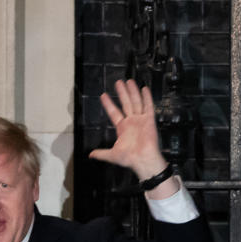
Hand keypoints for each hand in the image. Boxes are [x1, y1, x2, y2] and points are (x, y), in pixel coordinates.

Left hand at [89, 79, 177, 197]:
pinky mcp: (149, 121)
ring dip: (132, 92)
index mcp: (122, 128)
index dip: (109, 104)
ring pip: (136, 102)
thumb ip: (101, 153)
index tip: (103, 95)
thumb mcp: (111, 155)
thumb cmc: (129, 158)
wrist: (142, 160)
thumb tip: (90, 154)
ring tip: (128, 81)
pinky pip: (148, 107)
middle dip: (122, 93)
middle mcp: (131, 122)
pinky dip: (147, 98)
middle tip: (118, 82)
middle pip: (126, 103)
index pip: (114, 112)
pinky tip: (144, 89)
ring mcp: (140, 120)